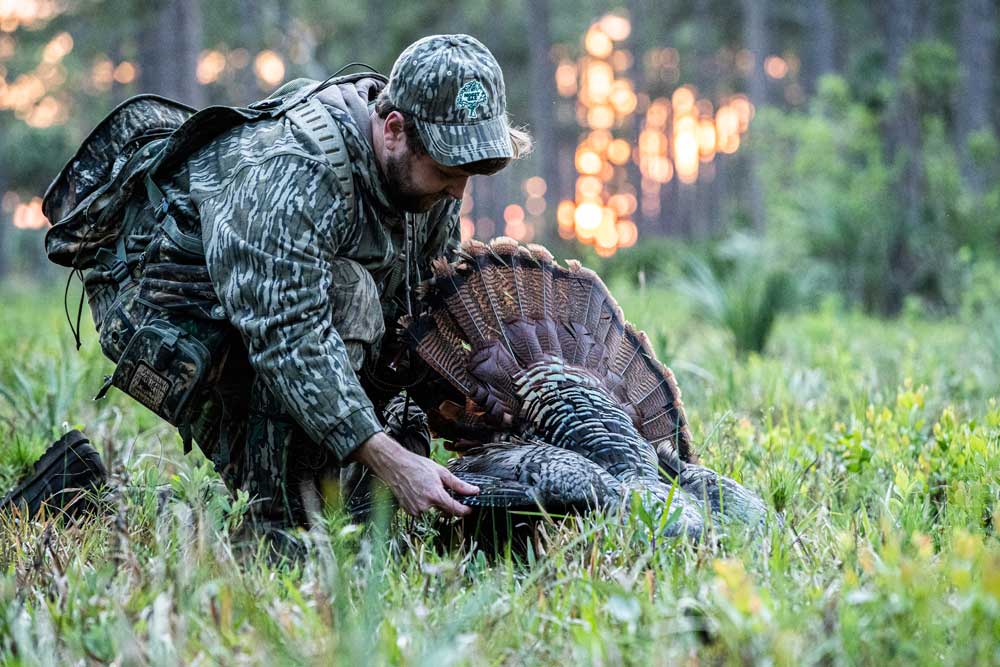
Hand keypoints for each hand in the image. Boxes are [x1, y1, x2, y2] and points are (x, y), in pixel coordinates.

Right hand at [352, 432, 478, 516]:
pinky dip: (424, 504)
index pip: (455, 509)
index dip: (464, 510)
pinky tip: (419, 492)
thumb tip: (474, 491)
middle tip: (444, 490)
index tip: (469, 509)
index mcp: (435, 495)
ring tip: (427, 487)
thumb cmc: (417, 466)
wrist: (395, 466)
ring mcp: (416, 510)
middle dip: (448, 503)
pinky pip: (423, 511)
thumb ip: (458, 484)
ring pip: (433, 511)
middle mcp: (425, 505)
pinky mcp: (409, 511)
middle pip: (445, 510)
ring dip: (435, 503)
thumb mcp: (441, 472)